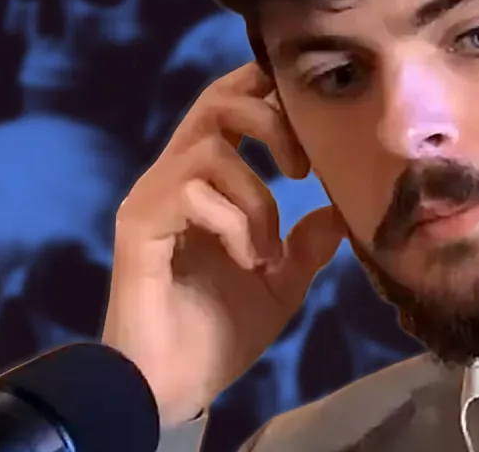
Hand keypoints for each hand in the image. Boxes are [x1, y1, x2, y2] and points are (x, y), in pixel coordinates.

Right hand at [101, 63, 345, 426]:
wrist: (174, 389)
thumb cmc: (217, 335)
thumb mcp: (281, 284)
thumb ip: (308, 244)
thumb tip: (340, 207)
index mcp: (207, 181)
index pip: (230, 104)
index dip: (267, 90)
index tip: (314, 117)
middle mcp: (173, 177)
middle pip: (217, 101)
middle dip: (270, 120)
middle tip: (302, 169)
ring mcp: (152, 199)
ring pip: (211, 149)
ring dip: (257, 198)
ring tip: (268, 252)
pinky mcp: (138, 226)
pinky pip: (191, 192)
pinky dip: (235, 223)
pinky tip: (247, 261)